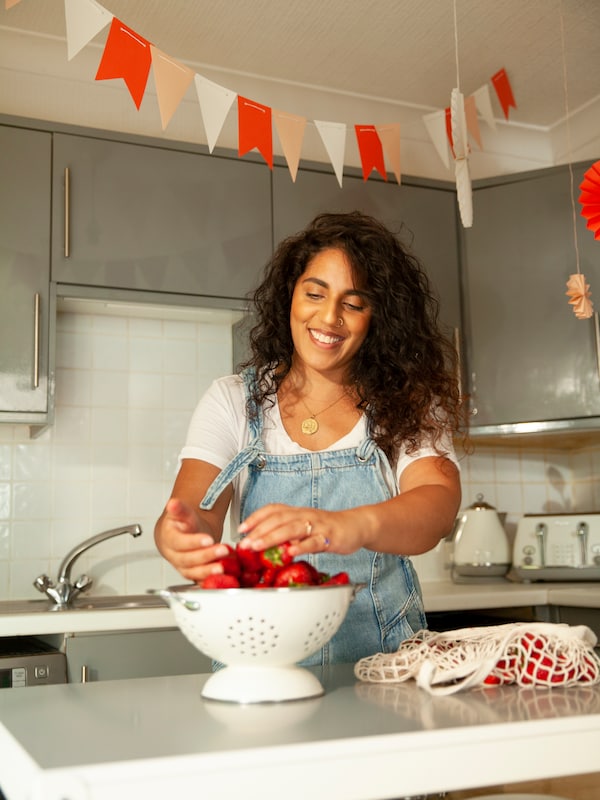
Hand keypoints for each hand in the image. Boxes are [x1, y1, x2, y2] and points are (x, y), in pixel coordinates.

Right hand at [155, 498, 231, 581]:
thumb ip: (180, 509)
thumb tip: (172, 503)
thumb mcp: (182, 513)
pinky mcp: (193, 575)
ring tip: (223, 567)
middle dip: (206, 556)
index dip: (193, 542)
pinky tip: (224, 577)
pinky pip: (201, 581)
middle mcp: (174, 556)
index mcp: (169, 539)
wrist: (183, 535)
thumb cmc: (183, 525)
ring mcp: (182, 567)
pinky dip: (212, 581)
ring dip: (209, 571)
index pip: (179, 542)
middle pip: (188, 559)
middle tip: (222, 550)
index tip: (208, 539)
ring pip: (193, 573)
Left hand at [237, 503, 364, 556]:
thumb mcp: (306, 526)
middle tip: (244, 543)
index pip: (273, 510)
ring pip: (292, 528)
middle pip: (278, 519)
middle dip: (259, 530)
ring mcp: (317, 526)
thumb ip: (288, 532)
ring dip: (272, 537)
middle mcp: (305, 515)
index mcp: (297, 512)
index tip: (241, 528)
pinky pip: (314, 542)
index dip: (255, 517)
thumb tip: (264, 542)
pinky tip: (290, 553)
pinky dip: (301, 546)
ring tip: (257, 546)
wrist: (356, 525)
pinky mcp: (329, 537)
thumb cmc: (328, 528)